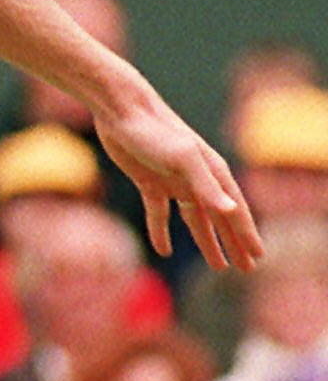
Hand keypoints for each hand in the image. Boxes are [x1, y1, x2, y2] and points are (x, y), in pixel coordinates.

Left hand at [93, 90, 260, 271]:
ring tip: (218, 265)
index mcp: (212, 173)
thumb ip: (206, 185)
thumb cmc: (155, 131)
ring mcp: (173, 181)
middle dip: (234, 243)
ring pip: (195, 220)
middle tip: (247, 269)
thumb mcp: (183, 158)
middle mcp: (197, 179)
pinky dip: (161, 232)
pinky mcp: (149, 181)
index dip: (247, 235)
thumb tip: (231, 211)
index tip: (258, 258)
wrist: (122, 111)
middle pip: (220, 219)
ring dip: (207, 241)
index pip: (235, 211)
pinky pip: (159, 213)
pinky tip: (163, 250)